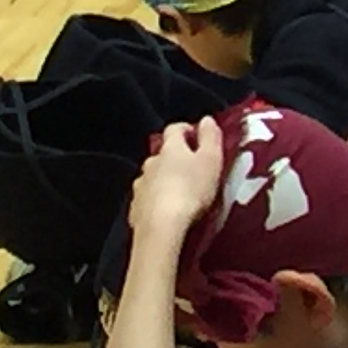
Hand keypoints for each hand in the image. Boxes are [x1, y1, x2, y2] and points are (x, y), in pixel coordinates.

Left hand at [130, 119, 226, 236]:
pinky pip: (148, 199)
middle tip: (195, 170)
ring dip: (166, 180)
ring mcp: (141, 186)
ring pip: (154, 177)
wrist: (162, 228)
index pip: (175, 129)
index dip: (188, 130)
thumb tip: (207, 120)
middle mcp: (151, 163)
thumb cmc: (191, 192)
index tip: (199, 137)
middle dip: (177, 159)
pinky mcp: (136, 209)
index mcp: (170, 148)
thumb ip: (211, 137)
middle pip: (163, 154)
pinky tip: (169, 212)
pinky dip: (157, 201)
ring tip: (183, 194)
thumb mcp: (211, 160)